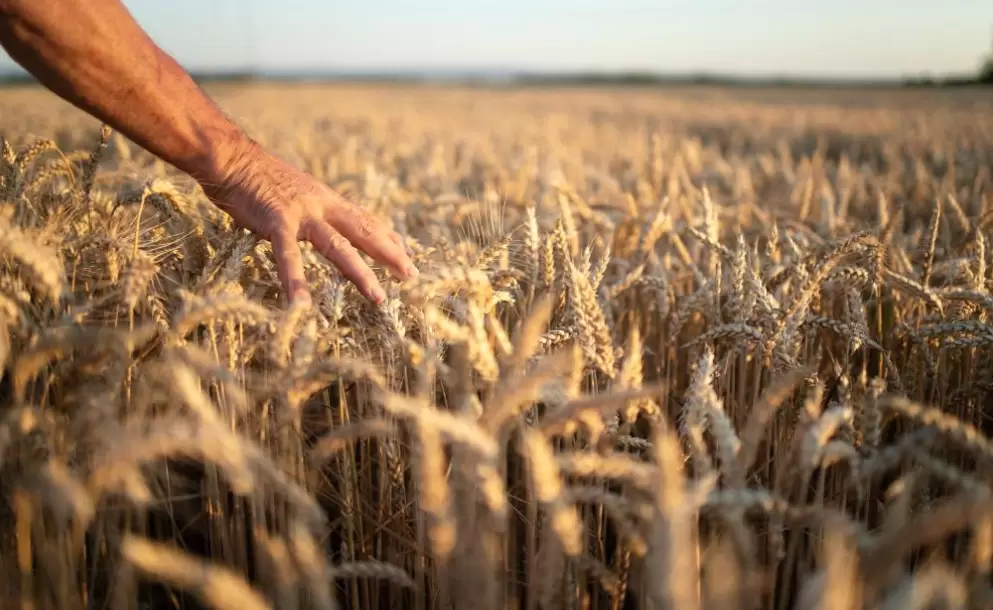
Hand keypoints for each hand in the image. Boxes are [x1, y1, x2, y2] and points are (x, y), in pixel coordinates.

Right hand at [199, 142, 416, 306]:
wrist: (230, 156)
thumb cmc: (258, 176)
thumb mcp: (297, 191)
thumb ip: (316, 208)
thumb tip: (330, 222)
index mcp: (326, 199)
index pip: (365, 219)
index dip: (387, 237)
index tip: (406, 254)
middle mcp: (322, 205)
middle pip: (364, 231)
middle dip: (390, 254)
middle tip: (411, 276)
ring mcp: (301, 214)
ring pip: (338, 246)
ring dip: (360, 273)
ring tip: (378, 298)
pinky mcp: (276, 222)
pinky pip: (288, 256)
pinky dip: (295, 281)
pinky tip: (301, 305)